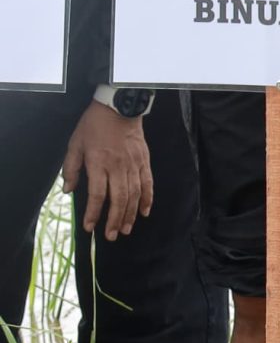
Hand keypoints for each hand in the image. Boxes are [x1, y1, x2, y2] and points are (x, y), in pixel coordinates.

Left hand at [61, 100, 152, 239]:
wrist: (119, 106)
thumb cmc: (94, 125)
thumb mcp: (75, 144)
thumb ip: (71, 168)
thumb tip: (68, 190)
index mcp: (99, 163)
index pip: (97, 194)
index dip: (93, 213)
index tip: (89, 227)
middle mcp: (118, 166)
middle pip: (119, 198)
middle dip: (115, 219)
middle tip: (111, 236)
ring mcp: (134, 164)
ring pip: (134, 194)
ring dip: (130, 213)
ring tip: (126, 229)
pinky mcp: (144, 160)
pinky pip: (148, 182)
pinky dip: (147, 198)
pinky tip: (144, 211)